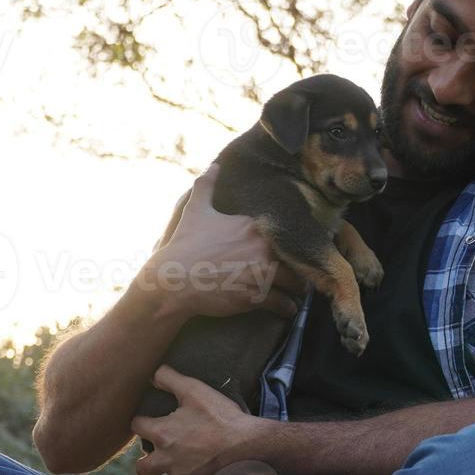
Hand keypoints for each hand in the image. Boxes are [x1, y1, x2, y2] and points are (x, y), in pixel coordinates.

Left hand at [130, 365, 266, 474]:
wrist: (249, 448)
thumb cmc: (222, 418)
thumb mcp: (195, 390)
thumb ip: (169, 379)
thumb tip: (152, 374)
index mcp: (162, 434)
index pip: (136, 427)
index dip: (142, 421)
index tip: (150, 420)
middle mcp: (165, 460)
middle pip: (141, 467)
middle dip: (146, 461)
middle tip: (163, 451)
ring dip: (173, 472)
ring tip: (187, 462)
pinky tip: (207, 470)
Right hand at [144, 165, 309, 320]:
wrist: (173, 279)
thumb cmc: (185, 245)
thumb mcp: (195, 210)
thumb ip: (206, 185)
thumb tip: (214, 165)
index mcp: (253, 226)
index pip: (283, 234)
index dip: (289, 243)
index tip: (292, 248)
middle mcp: (263, 247)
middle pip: (295, 258)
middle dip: (299, 266)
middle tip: (301, 273)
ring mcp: (261, 273)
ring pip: (294, 281)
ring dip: (298, 288)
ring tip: (299, 292)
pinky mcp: (256, 296)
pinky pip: (282, 303)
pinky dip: (287, 307)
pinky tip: (288, 309)